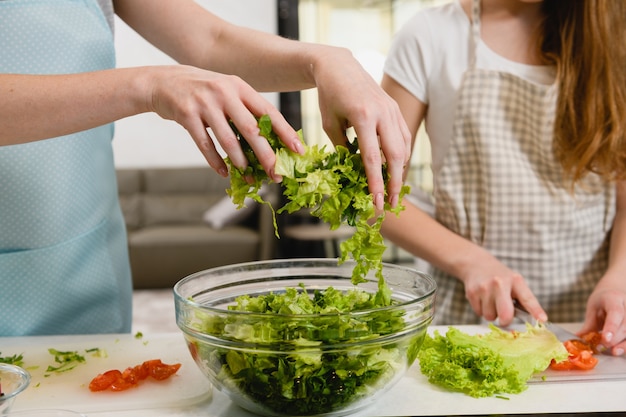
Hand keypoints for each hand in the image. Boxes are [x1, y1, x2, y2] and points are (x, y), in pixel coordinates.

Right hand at [147, 65, 302, 180]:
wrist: (163, 81)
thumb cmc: (203, 90)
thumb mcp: (227, 90)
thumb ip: (246, 109)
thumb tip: (271, 139)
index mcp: (240, 87)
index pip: (268, 112)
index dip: (285, 132)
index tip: (298, 149)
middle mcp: (224, 92)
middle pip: (251, 129)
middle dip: (266, 154)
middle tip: (275, 173)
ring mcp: (205, 103)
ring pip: (228, 139)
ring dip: (241, 161)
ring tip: (249, 175)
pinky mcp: (187, 115)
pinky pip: (205, 144)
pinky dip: (215, 161)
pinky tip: (224, 172)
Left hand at [311, 49, 411, 209]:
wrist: (339, 66)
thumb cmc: (329, 96)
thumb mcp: (329, 123)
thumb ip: (343, 146)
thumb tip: (354, 171)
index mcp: (362, 116)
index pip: (372, 157)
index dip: (376, 182)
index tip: (377, 202)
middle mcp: (382, 113)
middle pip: (395, 155)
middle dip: (394, 182)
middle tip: (392, 204)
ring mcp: (392, 110)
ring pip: (404, 146)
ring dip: (401, 170)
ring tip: (394, 190)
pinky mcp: (395, 109)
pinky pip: (404, 136)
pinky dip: (402, 155)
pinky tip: (396, 168)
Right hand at [459, 252, 546, 325]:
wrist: (476, 264)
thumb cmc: (500, 277)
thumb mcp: (514, 282)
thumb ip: (522, 299)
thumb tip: (534, 320)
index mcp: (515, 280)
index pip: (527, 298)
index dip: (535, 311)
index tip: (542, 320)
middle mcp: (499, 283)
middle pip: (506, 314)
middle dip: (506, 320)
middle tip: (505, 317)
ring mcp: (484, 288)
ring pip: (490, 316)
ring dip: (491, 313)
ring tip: (491, 301)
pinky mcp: (472, 293)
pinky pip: (479, 313)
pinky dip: (481, 310)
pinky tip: (482, 299)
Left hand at [579, 285, 625, 355]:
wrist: (614, 293)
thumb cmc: (602, 302)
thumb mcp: (593, 309)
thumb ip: (589, 325)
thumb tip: (578, 339)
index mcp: (614, 299)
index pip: (615, 313)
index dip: (611, 327)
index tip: (605, 339)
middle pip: (625, 324)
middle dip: (614, 339)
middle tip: (601, 347)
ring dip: (623, 344)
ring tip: (613, 351)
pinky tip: (619, 349)